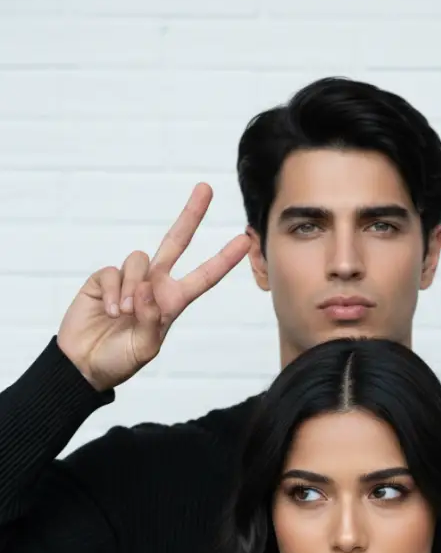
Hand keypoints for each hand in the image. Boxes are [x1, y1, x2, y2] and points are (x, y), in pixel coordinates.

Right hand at [57, 183, 250, 391]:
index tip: (244, 240)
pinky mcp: (103, 278)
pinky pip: (113, 272)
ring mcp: (129, 279)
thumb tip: (146, 287)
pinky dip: (113, 292)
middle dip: (191, 215)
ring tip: (123, 314)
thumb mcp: (145, 348)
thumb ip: (150, 320)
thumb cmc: (119, 360)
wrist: (85, 365)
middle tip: (206, 187)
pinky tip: (109, 311)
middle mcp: (153, 285)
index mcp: (172, 302)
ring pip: (139, 260)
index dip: (223, 259)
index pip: (203, 277)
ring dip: (132, 288)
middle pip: (175, 242)